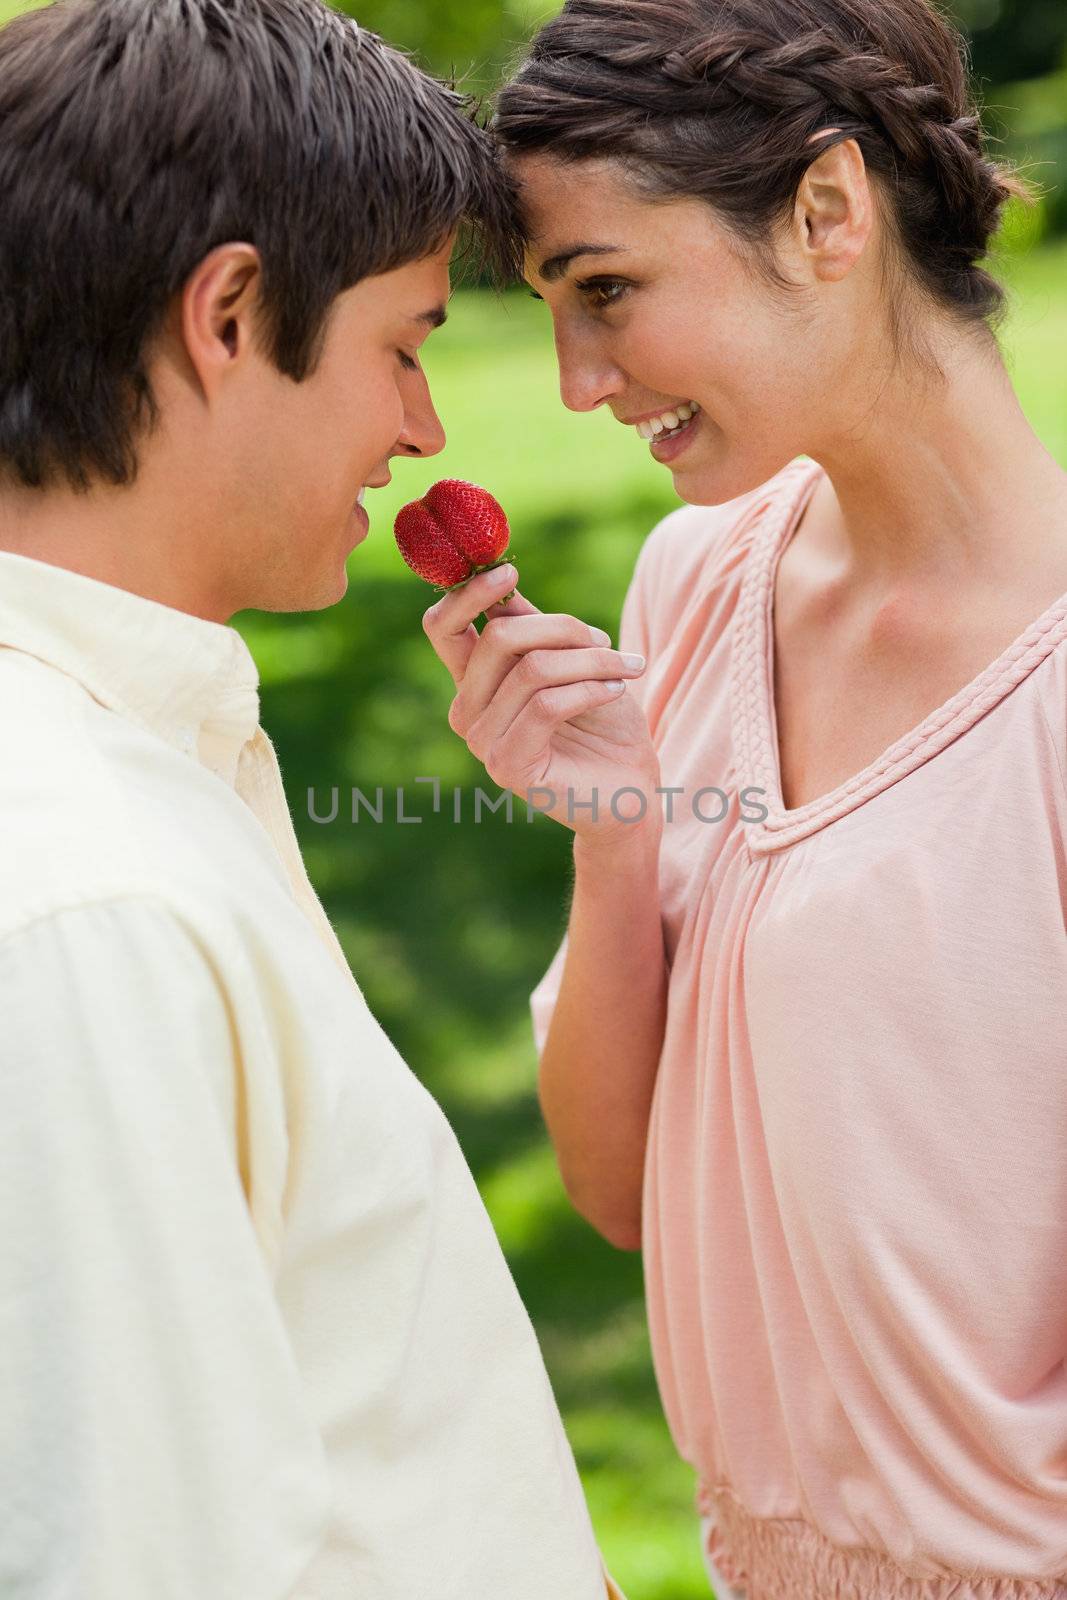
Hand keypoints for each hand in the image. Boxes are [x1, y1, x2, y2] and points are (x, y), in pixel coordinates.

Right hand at [422, 564, 660, 844]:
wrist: (631, 789)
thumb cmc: (604, 723)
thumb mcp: (573, 661)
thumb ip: (536, 628)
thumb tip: (505, 584)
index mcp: (474, 681)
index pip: (443, 627)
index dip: (469, 594)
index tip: (508, 572)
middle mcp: (468, 711)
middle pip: (498, 637)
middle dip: (563, 628)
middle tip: (607, 640)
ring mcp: (482, 742)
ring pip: (532, 669)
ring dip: (592, 660)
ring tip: (626, 668)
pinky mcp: (508, 766)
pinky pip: (547, 705)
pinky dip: (592, 688)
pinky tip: (619, 690)